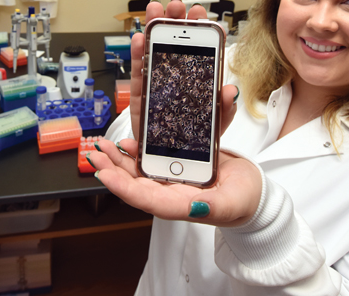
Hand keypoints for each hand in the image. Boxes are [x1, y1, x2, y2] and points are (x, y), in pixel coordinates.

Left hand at [89, 139, 261, 226]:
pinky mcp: (177, 164)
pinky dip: (139, 149)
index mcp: (179, 204)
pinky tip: (128, 142)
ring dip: (119, 158)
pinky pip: (153, 157)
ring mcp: (172, 177)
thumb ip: (213, 207)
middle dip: (112, 168)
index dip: (121, 187)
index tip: (103, 174)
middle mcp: (170, 192)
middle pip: (134, 182)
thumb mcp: (232, 203)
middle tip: (95, 154)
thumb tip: (196, 207)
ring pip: (139, 169)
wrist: (253, 190)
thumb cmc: (244, 201)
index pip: (144, 198)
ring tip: (102, 146)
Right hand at [129, 0, 236, 139]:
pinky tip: (139, 38)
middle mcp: (174, 80)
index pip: (198, 51)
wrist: (170, 160)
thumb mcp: (215, 125)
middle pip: (173, 46)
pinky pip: (138, 75)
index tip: (199, 12)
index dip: (198, 31)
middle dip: (173, 22)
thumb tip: (231, 91)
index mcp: (195, 82)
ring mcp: (156, 86)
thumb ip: (224, 109)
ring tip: (154, 11)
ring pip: (153, 53)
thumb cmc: (192, 139)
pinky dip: (137, 55)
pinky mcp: (141, 98)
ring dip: (153, 30)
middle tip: (174, 5)